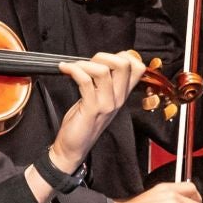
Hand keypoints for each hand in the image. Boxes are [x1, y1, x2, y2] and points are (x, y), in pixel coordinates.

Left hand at [50, 50, 145, 170]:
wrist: (74, 147)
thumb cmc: (84, 121)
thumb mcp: (101, 100)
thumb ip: (105, 82)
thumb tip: (100, 61)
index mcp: (122, 94)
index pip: (138, 67)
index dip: (123, 56)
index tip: (104, 60)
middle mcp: (118, 98)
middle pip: (124, 64)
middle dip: (103, 56)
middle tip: (88, 63)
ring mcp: (106, 104)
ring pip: (103, 71)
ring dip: (84, 63)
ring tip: (73, 67)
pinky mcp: (91, 109)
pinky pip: (85, 81)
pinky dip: (73, 70)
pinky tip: (65, 69)